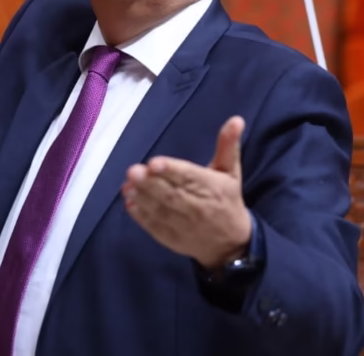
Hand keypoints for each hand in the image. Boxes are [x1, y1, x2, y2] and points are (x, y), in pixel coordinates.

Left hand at [121, 116, 251, 268]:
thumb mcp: (231, 171)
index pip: (189, 177)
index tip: (154, 163)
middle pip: (171, 193)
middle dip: (151, 183)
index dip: (171, 170)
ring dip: (142, 198)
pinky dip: (142, 216)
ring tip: (128, 185)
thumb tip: (236, 120)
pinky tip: (130, 203)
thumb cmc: (227, 200)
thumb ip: (228, 146)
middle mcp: (198, 207)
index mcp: (212, 188)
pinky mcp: (173, 237)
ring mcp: (184, 224)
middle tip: (133, 171)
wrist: (231, 243)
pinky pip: (156, 227)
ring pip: (161, 210)